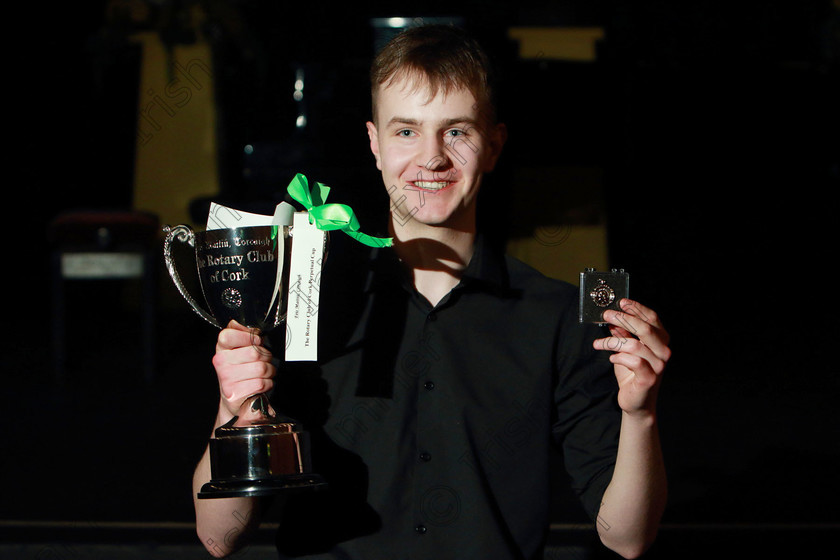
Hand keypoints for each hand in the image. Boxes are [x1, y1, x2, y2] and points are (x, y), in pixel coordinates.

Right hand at [212, 320, 275, 418]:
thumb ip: (240, 333)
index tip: (256, 341)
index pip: (229, 336)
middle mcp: (221, 364)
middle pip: (254, 352)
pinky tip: (262, 383)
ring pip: (261, 368)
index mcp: (221, 349)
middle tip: (265, 360)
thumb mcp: (237, 349)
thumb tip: (243, 324)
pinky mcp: (235, 394)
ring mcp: (227, 380)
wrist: (235, 399)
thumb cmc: (240, 371)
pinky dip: (268, 383)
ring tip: (265, 372)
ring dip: (269, 370)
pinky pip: (261, 383)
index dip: (248, 337)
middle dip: (266, 356)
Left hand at [594, 299, 670, 416]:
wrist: (635, 402)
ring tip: (600, 343)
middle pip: (645, 328)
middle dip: (623, 319)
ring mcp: (658, 365)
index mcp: (661, 341)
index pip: (652, 319)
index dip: (637, 308)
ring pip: (634, 344)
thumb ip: (622, 334)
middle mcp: (663, 352)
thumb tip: (613, 319)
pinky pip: (632, 361)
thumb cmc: (631, 374)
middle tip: (606, 315)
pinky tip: (611, 358)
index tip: (621, 302)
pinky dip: (618, 357)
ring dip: (612, 341)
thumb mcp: (625, 350)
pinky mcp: (649, 378)